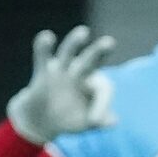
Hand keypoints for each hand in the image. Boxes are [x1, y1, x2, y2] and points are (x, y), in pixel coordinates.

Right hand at [6, 26, 116, 144]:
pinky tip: (48, 36)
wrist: (42, 120)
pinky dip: (44, 46)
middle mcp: (79, 73)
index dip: (102, 103)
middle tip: (110, 42)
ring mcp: (61, 70)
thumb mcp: (85, 124)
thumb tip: (115, 120)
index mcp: (93, 85)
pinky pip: (43, 56)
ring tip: (84, 32)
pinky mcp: (43, 72)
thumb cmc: (70, 119)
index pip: (103, 87)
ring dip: (75, 43)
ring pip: (68, 52)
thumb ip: (99, 121)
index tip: (95, 121)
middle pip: (90, 60)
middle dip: (99, 52)